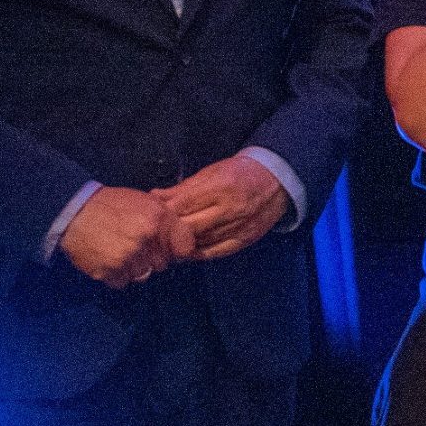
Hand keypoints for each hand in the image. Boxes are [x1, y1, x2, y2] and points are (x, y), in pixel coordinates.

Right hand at [60, 185, 197, 287]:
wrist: (73, 212)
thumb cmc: (111, 204)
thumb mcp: (146, 201)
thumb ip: (166, 219)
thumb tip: (184, 236)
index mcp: (158, 220)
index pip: (185, 248)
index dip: (178, 249)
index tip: (171, 248)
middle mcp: (146, 241)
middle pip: (163, 264)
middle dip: (154, 257)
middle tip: (137, 246)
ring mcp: (127, 259)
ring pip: (144, 275)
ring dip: (135, 267)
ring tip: (120, 250)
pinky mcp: (110, 272)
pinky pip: (124, 282)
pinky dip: (118, 275)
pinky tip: (110, 259)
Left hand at [154, 156, 289, 260]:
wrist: (276, 181)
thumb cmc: (239, 173)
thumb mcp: (211, 173)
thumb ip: (183, 188)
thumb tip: (154, 197)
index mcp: (221, 186)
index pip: (183, 204)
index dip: (163, 212)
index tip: (149, 215)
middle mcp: (231, 208)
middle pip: (189, 226)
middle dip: (169, 230)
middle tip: (153, 232)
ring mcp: (240, 226)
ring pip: (200, 241)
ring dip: (181, 243)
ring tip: (166, 241)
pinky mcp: (245, 239)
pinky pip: (216, 252)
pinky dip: (198, 253)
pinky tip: (187, 250)